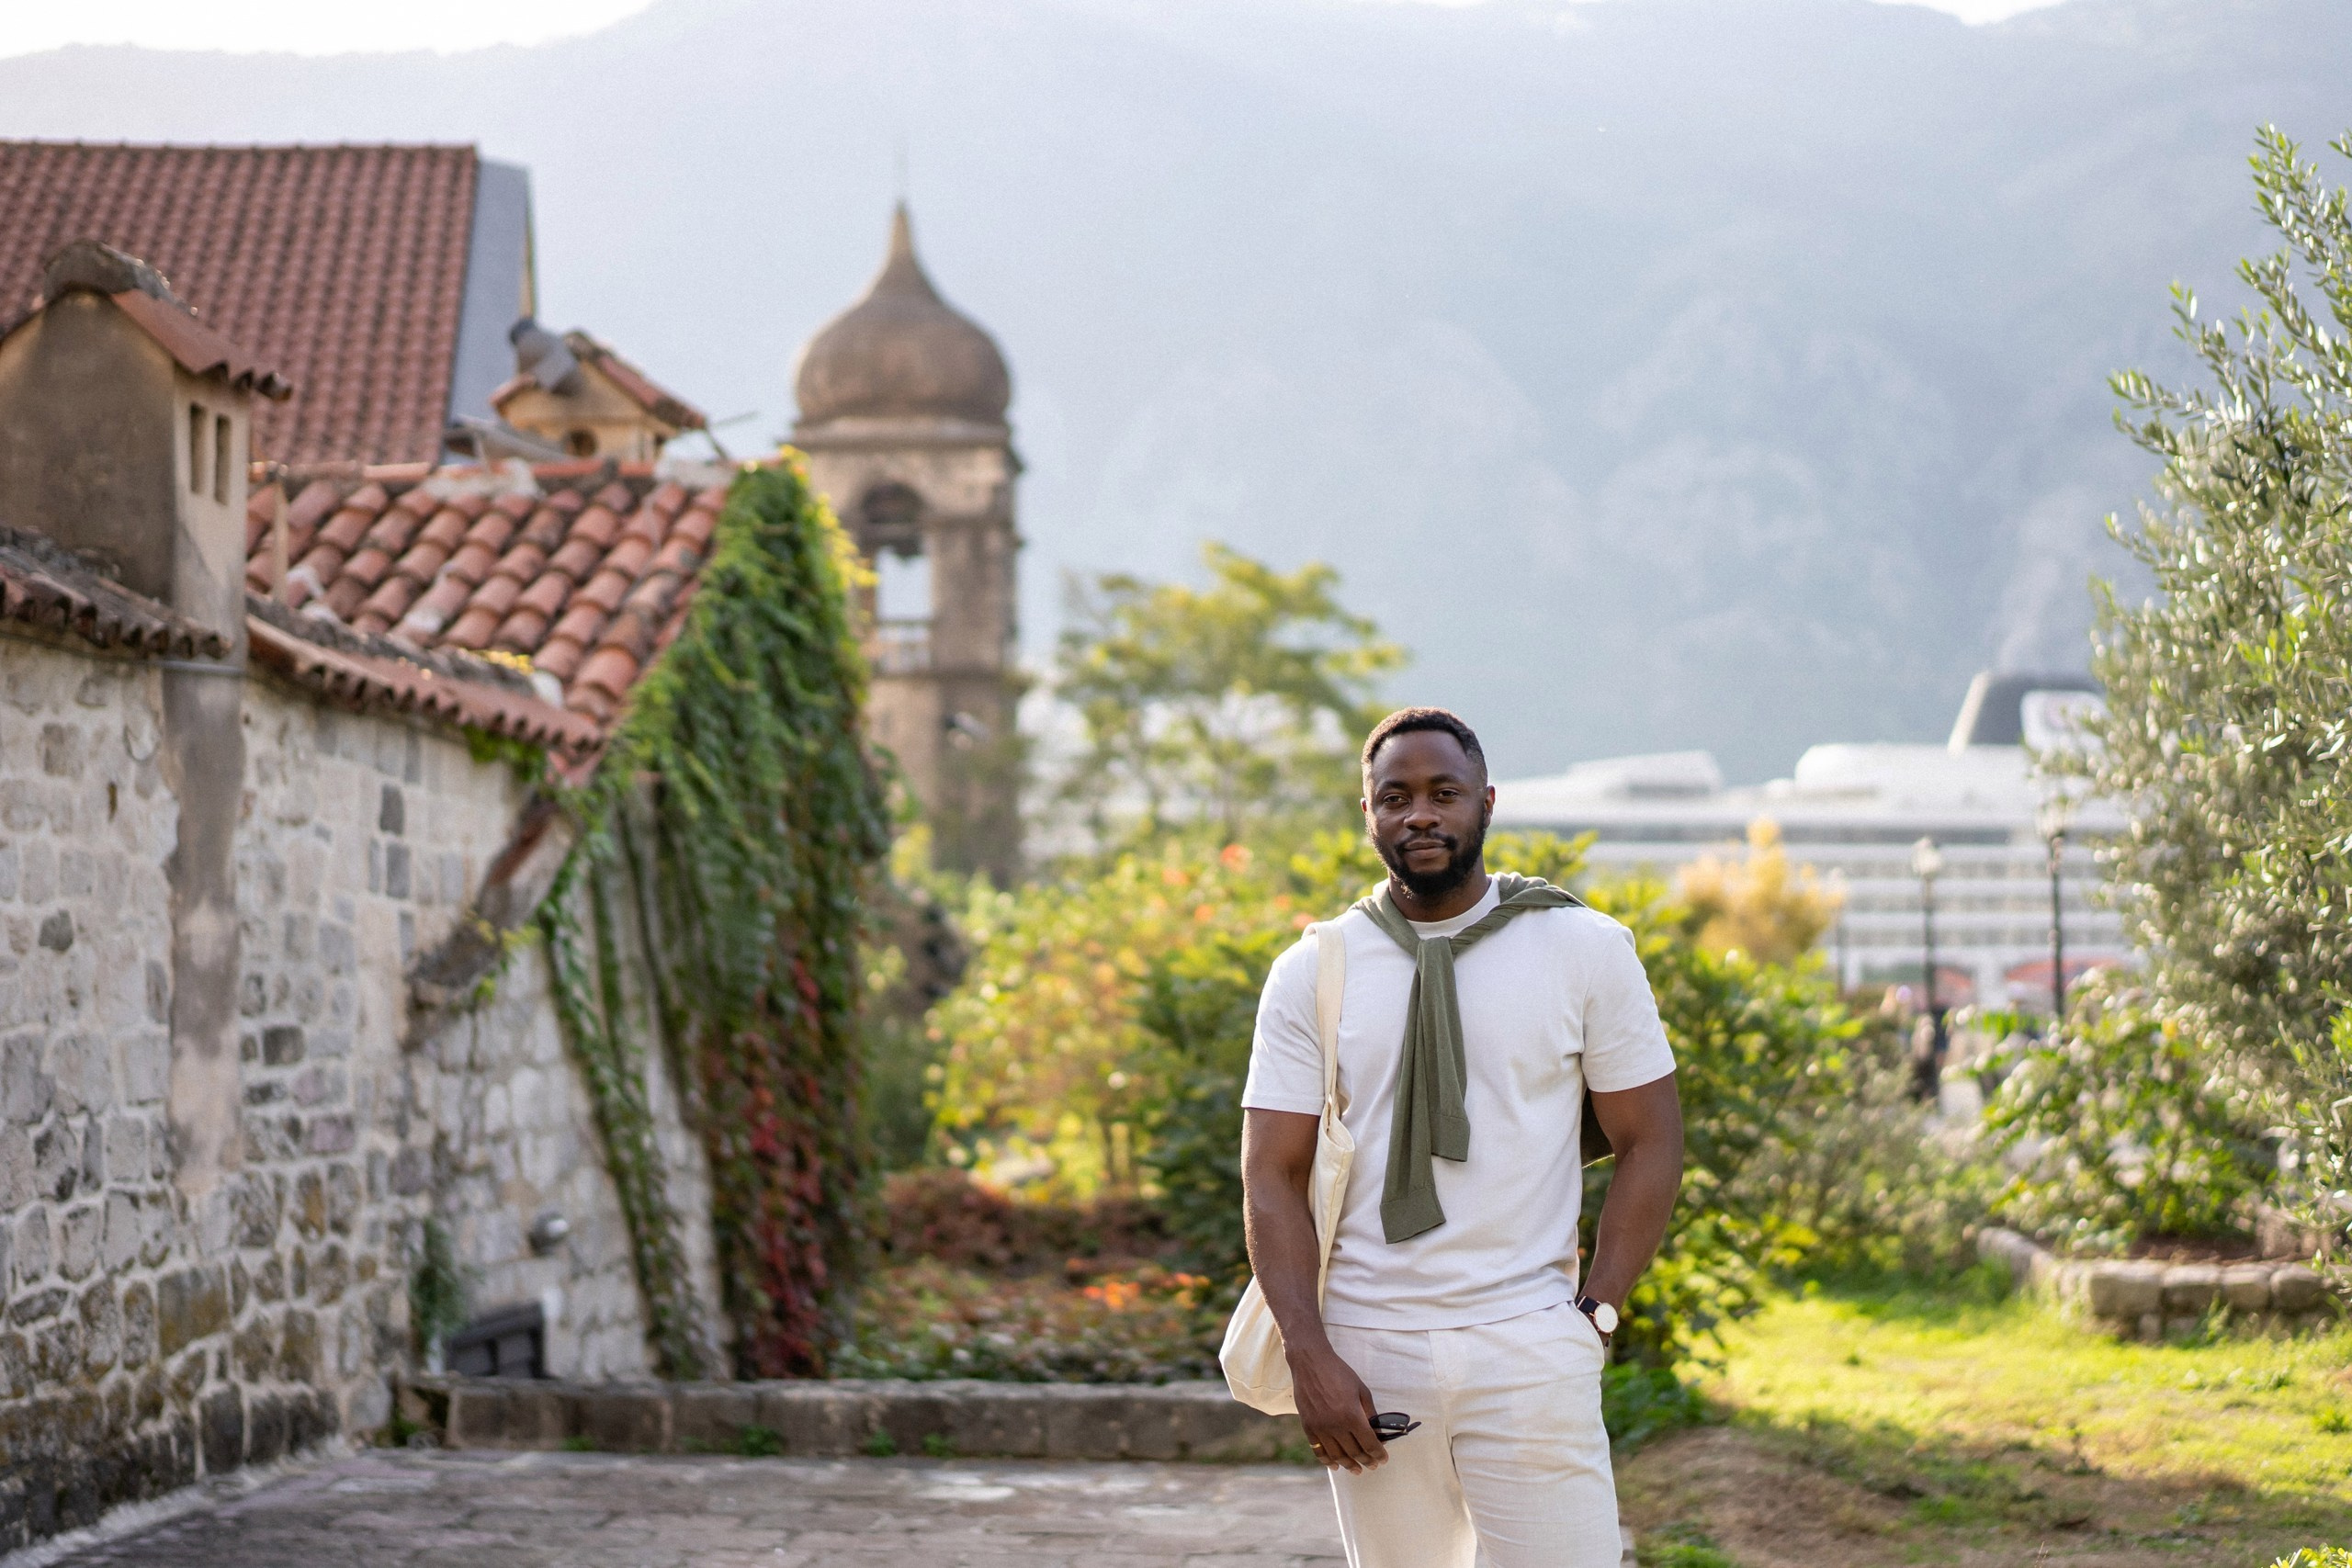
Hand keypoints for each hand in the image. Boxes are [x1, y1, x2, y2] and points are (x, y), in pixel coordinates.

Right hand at [1287, 1341, 1385, 1472]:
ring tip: (1357, 1470)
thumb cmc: (1339, 1373)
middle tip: (1373, 1466)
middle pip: (1354, 1452)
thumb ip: (1370, 1413)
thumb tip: (1378, 1432)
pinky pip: (1318, 1450)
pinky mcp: (1308, 1426)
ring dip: (1349, 1465)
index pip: (1369, 1443)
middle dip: (1366, 1461)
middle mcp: (1335, 1425)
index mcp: (1352, 1415)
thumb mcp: (1361, 1390)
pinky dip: (1327, 1460)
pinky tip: (1335, 1465)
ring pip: (1337, 1455)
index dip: (1378, 1454)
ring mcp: (1320, 1427)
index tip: (1383, 1459)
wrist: (1311, 1363)